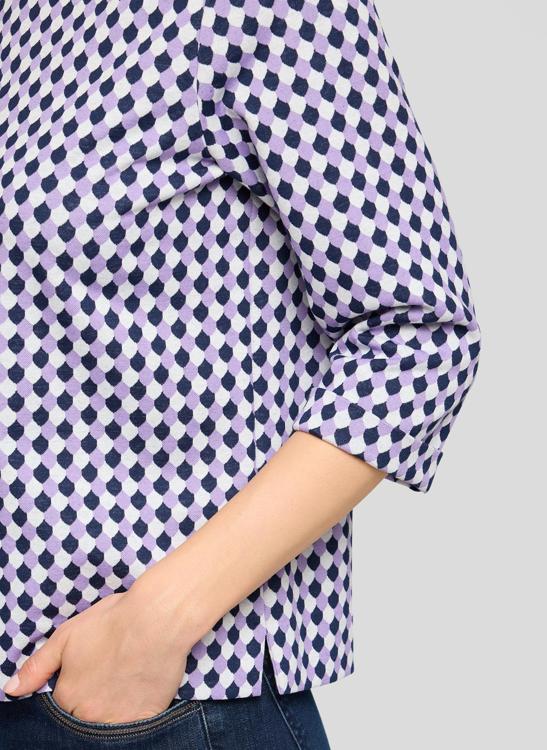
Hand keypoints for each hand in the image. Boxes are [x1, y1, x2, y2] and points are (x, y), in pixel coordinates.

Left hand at [3, 586, 190, 723]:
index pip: (60, 708)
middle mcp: (89, 715)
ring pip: (107, 725)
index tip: (88, 675)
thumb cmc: (113, 621)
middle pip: (83, 720)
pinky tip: (138, 689)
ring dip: (111, 708)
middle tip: (107, 676)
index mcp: (68, 696)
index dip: (73, 690)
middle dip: (91, 702)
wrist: (157, 618)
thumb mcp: (67, 636)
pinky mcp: (146, 718)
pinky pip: (133, 727)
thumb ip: (37, 666)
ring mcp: (118, 720)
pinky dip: (133, 712)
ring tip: (122, 682)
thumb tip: (11, 690)